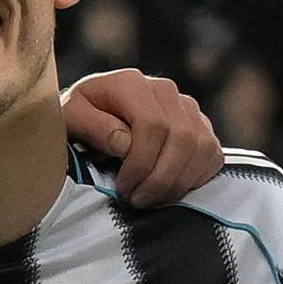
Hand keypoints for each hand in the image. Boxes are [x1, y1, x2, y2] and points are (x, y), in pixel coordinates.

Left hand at [61, 67, 223, 206]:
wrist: (92, 113)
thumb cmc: (77, 119)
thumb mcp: (70, 118)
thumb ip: (93, 127)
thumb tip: (125, 144)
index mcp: (131, 83)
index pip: (153, 126)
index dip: (141, 164)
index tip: (123, 188)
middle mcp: (165, 90)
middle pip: (181, 139)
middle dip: (159, 179)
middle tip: (136, 200)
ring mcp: (187, 106)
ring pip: (201, 148)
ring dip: (177, 183)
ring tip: (150, 199)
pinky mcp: (200, 125)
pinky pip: (212, 154)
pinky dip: (195, 178)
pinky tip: (169, 190)